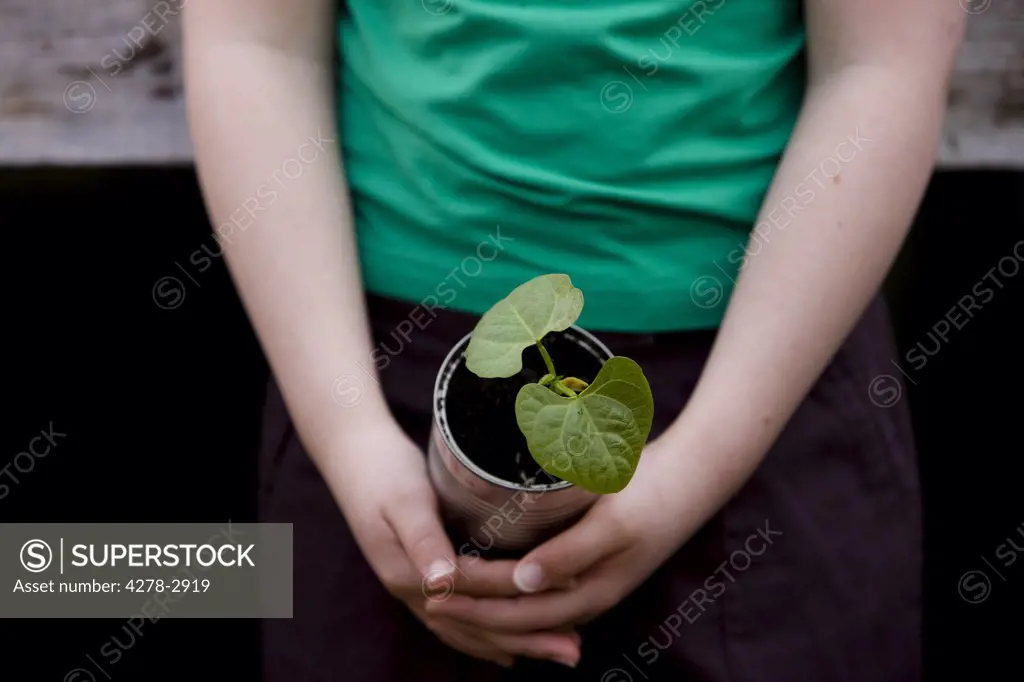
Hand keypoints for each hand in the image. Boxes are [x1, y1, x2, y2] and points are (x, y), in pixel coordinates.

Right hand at [318, 416, 581, 666]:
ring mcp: (413, 587)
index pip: (480, 589)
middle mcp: (412, 589)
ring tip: (554, 651)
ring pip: (468, 629)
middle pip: (477, 624)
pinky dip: (483, 636)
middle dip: (527, 638)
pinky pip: (456, 619)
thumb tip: (442, 582)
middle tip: (574, 652)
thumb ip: (424, 539)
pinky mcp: (419, 577)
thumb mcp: (404, 499)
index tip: (569, 593)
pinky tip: (507, 646)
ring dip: (512, 643)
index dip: (525, 591)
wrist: (352, 454)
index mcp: (410, 571)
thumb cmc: (382, 469)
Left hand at [426, 438, 689, 633]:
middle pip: (517, 614)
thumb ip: (568, 553)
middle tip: (429, 597)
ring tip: (453, 596)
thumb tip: (523, 582)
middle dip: (473, 609)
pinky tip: (496, 586)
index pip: (516, 602)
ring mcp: (591, 584)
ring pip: (528, 609)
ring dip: (490, 606)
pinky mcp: (592, 567)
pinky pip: (541, 595)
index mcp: (590, 589)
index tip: (436, 586)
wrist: (693, 478)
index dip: (474, 597)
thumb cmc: (651, 495)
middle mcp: (587, 596)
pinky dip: (513, 597)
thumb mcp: (612, 523)